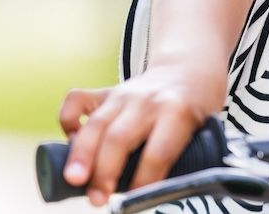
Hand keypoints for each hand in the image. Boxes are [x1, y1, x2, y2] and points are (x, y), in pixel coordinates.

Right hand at [55, 63, 225, 206]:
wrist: (187, 69)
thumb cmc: (195, 108)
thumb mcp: (202, 130)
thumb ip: (183, 158)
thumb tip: (162, 197)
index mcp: (178, 112)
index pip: (159, 151)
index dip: (145, 179)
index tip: (135, 200)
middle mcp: (148, 102)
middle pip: (120, 138)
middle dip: (104, 172)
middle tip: (97, 200)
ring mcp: (123, 94)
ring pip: (96, 124)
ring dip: (81, 155)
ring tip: (73, 181)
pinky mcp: (105, 91)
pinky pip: (77, 100)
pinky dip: (67, 120)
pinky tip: (70, 140)